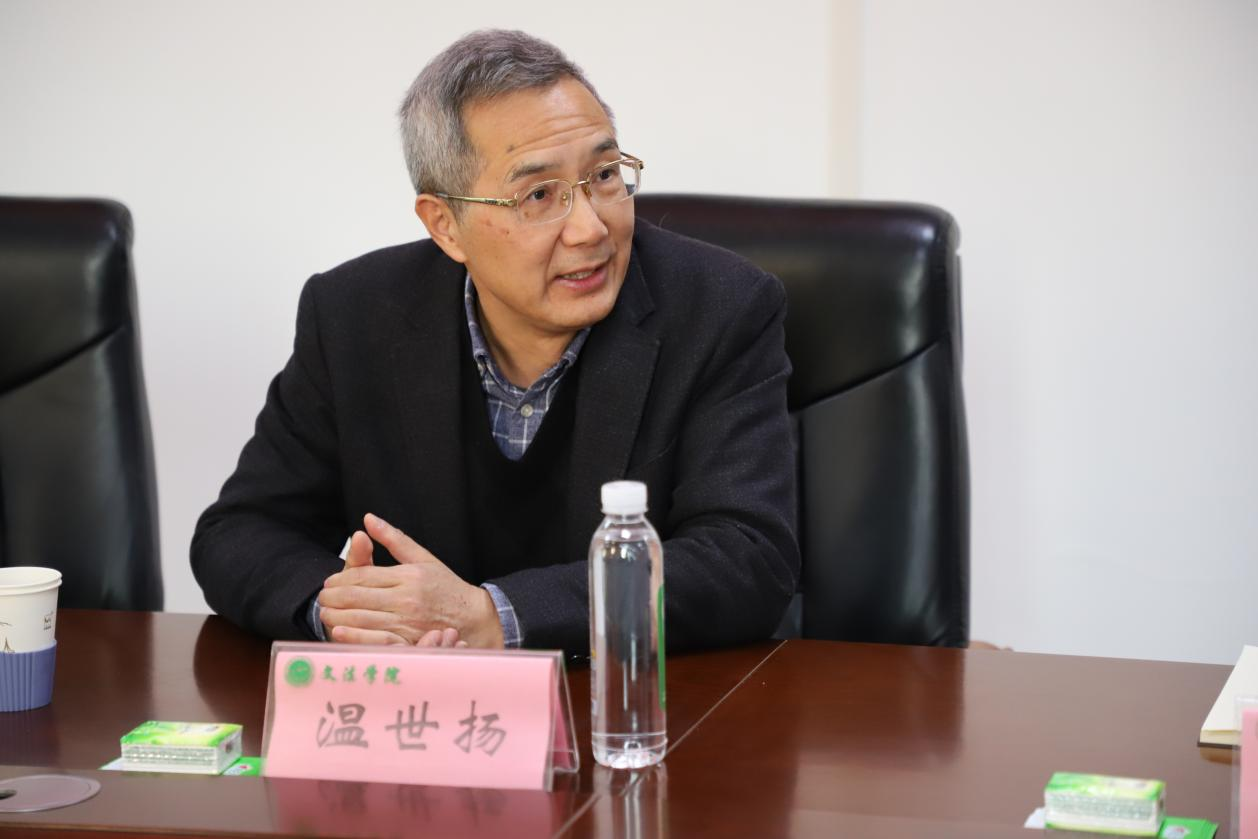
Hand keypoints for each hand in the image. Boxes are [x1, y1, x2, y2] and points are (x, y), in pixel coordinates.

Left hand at [318, 513, 503, 648]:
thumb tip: (368, 520)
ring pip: (360, 619)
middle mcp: (407, 599)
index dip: (340, 579)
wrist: (474, 618)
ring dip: (336, 616)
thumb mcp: (423, 558)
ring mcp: (408, 623)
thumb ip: (394, 539)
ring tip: (326, 614)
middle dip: (332, 598)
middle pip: (357, 597)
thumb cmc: (447, 587)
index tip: (329, 583)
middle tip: (322, 599)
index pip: (363, 576)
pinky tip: (339, 632)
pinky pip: (373, 640)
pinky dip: (353, 636)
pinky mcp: (409, 643)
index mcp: (409, 576)